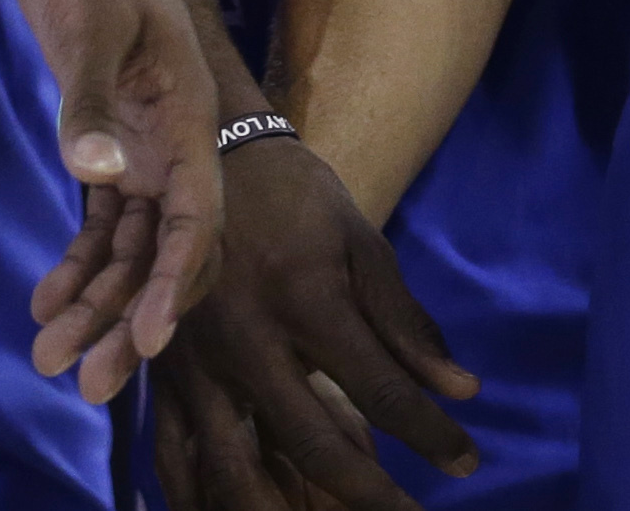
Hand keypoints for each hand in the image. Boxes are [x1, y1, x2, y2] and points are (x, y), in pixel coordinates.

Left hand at [0, 0, 227, 397]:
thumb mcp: (89, 25)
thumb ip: (90, 102)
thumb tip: (95, 173)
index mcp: (189, 116)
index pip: (195, 219)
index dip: (174, 283)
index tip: (146, 339)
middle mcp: (175, 140)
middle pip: (163, 248)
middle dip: (129, 317)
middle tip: (88, 382)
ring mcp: (140, 141)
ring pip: (129, 243)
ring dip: (97, 301)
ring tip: (50, 358)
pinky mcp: (105, 135)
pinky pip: (101, 218)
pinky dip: (78, 261)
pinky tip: (45, 302)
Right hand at [146, 133, 481, 507]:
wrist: (204, 153)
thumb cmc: (295, 197)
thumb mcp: (360, 241)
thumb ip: (404, 322)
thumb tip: (462, 389)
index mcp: (305, 300)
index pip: (381, 388)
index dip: (430, 434)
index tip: (467, 464)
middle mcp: (248, 342)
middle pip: (311, 444)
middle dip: (369, 496)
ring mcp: (196, 363)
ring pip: (233, 468)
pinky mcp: (162, 374)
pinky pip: (177, 456)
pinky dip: (203, 499)